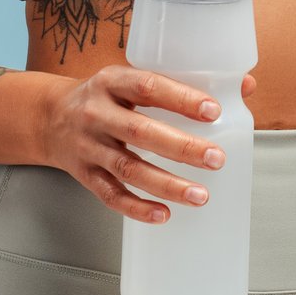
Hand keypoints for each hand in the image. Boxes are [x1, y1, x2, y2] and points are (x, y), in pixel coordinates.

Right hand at [35, 65, 257, 223]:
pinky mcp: (84, 175)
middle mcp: (96, 112)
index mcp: (112, 81)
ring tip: (201, 196)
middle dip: (181, 147)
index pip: (147, 86)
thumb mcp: (134, 80)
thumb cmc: (107, 98)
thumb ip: (184, 83)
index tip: (213, 110)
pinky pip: (110, 195)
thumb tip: (246, 86)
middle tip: (217, 159)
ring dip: (166, 184)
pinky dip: (137, 207)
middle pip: (140, 131)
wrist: (49, 118)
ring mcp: (88, 146)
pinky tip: (164, 215)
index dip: (181, 98)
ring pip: (128, 168)